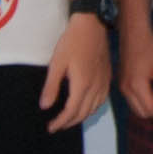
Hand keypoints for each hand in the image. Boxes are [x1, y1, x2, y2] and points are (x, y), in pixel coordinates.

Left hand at [41, 12, 110, 132]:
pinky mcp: (107, 76)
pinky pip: (102, 100)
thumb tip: (45, 107)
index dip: (60, 122)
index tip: (50, 127)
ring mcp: (104, 82)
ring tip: (69, 120)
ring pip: (94, 108)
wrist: (92, 25)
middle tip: (57, 126)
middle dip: (69, 123)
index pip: (71, 111)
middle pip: (83, 113)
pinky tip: (86, 106)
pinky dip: (93, 108)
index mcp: (82, 84)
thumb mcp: (56, 63)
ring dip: (81, 117)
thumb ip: (51, 87)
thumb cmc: (72, 42)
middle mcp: (95, 86)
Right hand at [118, 27, 152, 124]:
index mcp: (137, 86)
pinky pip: (132, 100)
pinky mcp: (121, 83)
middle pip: (142, 113)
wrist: (134, 36)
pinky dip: (143, 101)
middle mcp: (126, 90)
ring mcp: (122, 87)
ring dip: (149, 107)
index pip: (151, 110)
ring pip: (136, 108)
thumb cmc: (151, 50)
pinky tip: (152, 89)